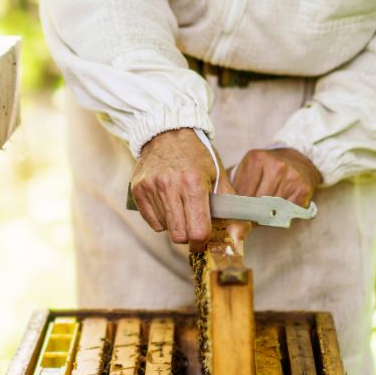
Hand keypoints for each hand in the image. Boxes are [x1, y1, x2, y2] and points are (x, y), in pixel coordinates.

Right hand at [130, 128, 246, 252]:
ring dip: (175, 224)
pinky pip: (151, 221)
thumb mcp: (219, 175)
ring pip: (165, 229)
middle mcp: (169, 186)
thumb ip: (230, 207)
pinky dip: (161, 218)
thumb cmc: (197, 156)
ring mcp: (151, 188)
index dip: (202, 240)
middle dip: (188, 235)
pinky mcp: (138, 190)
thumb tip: (237, 238)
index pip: (197, 231)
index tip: (204, 238)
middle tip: (193, 224)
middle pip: (179, 235)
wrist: (167, 133)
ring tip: (180, 206)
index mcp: (193, 183)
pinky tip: (167, 203)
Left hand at [232, 147, 321, 207]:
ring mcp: (290, 177)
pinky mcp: (302, 189)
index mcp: (256, 159)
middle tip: (250, 216)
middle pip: (256, 202)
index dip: (238, 207)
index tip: (237, 213)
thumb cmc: (269, 168)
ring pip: (270, 209)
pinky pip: (286, 211)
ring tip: (264, 211)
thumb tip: (221, 208)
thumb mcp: (251, 167)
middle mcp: (275, 166)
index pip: (241, 193)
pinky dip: (280, 215)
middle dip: (251, 212)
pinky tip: (279, 209)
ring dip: (265, 216)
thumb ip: (236, 184)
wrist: (300, 160)